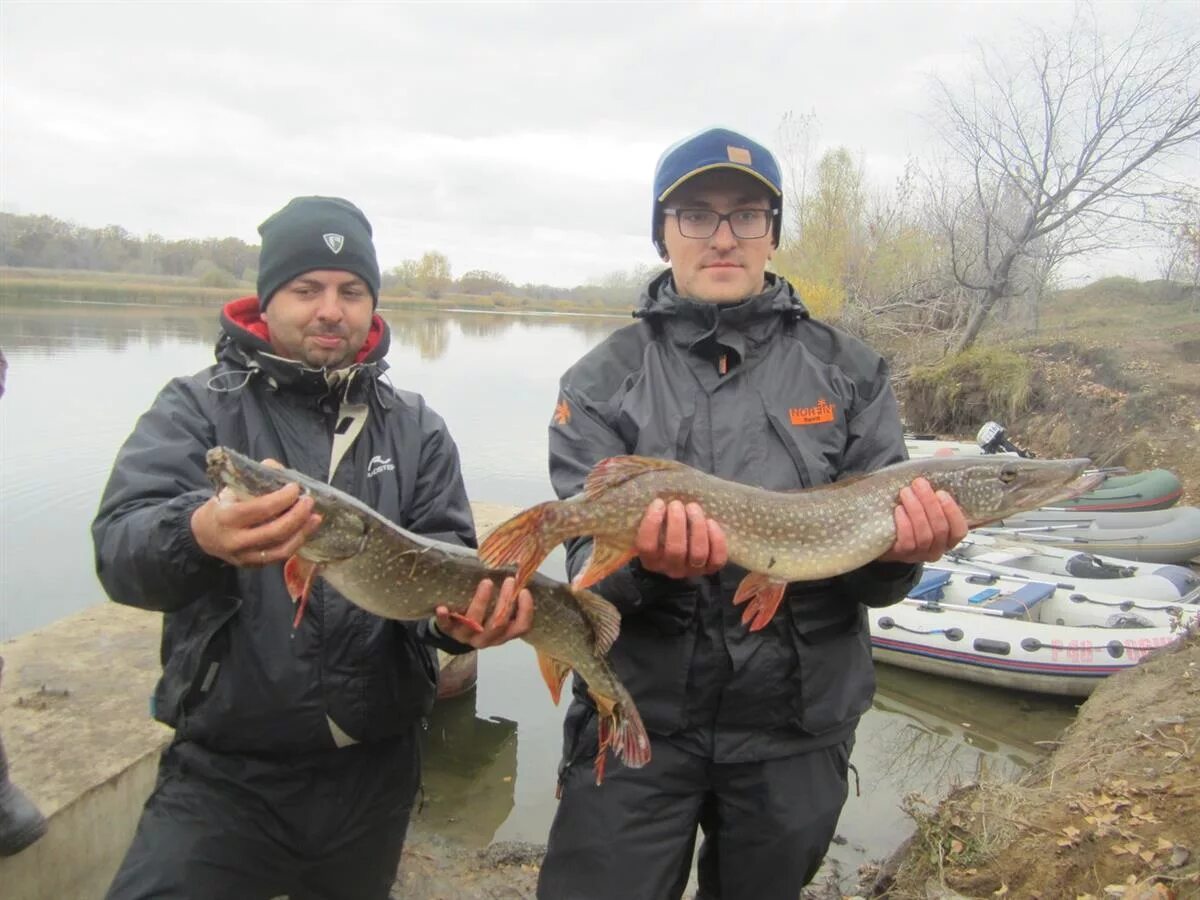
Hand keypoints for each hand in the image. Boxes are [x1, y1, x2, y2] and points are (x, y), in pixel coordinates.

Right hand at [191, 481, 321, 567]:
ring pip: (281, 549)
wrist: (204, 534)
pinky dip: (296, 543)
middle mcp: (235, 540)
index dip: (282, 498)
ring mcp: (244, 556)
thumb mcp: (231, 488)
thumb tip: (279, 469)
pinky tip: (306, 530)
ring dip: (302, 532)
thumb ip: (254, 476)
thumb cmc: (222, 506)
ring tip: (315, 518)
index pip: (261, 508)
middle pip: (275, 531)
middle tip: (309, 502)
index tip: (295, 487)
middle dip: (297, 515)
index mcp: (227, 517)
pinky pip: (279, 557)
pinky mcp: (253, 565)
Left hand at [434, 576, 533, 647]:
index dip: (525, 611)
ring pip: (475, 623)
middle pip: (499, 623)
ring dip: (481, 602)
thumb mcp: (499, 609)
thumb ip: (509, 597)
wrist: (456, 628)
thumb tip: (521, 569)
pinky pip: (445, 627)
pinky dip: (444, 618)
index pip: (521, 627)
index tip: (524, 591)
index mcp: (503, 634)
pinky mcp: (448, 631)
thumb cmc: (484, 613)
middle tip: (509, 580)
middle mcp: (487, 638)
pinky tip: (442, 607)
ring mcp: (467, 636)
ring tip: (487, 582)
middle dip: (505, 601)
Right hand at [635, 499, 727, 579]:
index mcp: (650, 560)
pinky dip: (716, 539)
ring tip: (693, 507)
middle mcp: (671, 569)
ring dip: (697, 526)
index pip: (646, 546)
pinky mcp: (711, 569)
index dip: (651, 523)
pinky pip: (716, 558)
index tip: (658, 503)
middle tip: (677, 504)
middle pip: (675, 550)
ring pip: (698, 553)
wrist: (684, 548)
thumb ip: (652, 516)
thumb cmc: (664, 531)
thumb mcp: (654, 526)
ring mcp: (692, 571)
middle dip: (677, 523)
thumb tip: (656, 497)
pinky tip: (710, 521)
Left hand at [877, 477, 968, 563]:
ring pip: (924, 536)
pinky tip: (899, 510)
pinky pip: (907, 542)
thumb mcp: (925, 498)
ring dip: (916, 511)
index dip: (953, 512)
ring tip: (906, 492)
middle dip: (930, 504)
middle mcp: (937, 548)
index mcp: (949, 536)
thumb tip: (943, 458)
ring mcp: (920, 553)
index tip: (941, 493)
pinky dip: (904, 524)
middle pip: (940, 530)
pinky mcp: (903, 555)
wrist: (882, 531)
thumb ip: (937, 481)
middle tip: (919, 484)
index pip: (959, 530)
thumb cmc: (909, 513)